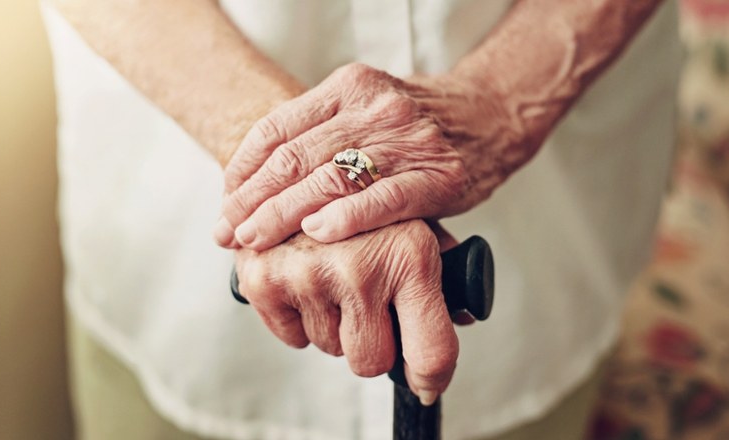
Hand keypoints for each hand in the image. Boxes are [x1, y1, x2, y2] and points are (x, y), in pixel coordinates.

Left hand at [214, 63, 515, 250]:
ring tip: (254, 240)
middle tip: (226, 232)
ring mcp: (407, 140)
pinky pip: (384, 198)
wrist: (491, 115)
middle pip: (296, 157)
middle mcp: (374, 107)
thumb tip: (255, 185)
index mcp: (348, 87)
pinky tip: (316, 233)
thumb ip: (318, 136)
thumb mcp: (363, 112)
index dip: (243, 169)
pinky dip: (346, 217)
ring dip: (283, 214)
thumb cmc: (416, 125)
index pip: (277, 128)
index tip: (224, 202)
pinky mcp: (438, 176)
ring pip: (330, 178)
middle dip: (253, 200)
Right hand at [235, 220, 459, 403]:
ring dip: (332, 323)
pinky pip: (292, 337)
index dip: (429, 376)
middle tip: (366, 306)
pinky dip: (297, 318)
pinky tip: (303, 279)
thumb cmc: (367, 198)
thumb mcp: (416, 223)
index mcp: (411, 255)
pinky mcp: (263, 279)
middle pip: (372, 361)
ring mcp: (309, 274)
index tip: (424, 384)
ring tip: (330, 276)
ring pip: (330, 347)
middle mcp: (361, 267)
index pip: (430, 351)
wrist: (297, 158)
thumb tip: (465, 314)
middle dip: (370, 341)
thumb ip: (443, 271)